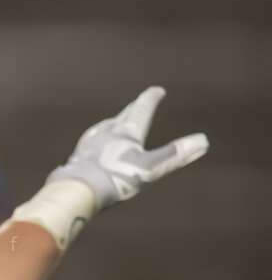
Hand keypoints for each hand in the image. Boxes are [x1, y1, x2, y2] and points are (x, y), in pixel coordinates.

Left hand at [47, 86, 208, 209]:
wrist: (77, 189)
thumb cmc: (116, 178)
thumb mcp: (150, 168)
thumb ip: (174, 155)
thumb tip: (203, 141)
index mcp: (126, 133)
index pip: (141, 111)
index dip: (150, 100)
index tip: (157, 90)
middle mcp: (106, 133)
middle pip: (122, 117)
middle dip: (133, 109)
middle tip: (139, 102)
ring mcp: (89, 145)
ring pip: (104, 128)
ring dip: (113, 123)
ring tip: (115, 123)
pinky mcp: (77, 158)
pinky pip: (89, 144)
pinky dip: (96, 140)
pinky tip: (91, 147)